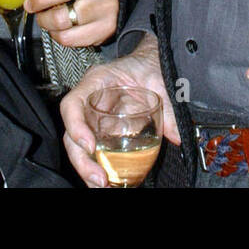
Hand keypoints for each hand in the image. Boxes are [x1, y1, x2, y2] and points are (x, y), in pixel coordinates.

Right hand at [60, 34, 176, 186]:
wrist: (152, 63)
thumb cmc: (149, 65)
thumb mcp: (159, 79)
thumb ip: (168, 106)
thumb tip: (177, 134)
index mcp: (97, 82)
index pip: (72, 104)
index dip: (75, 126)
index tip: (90, 146)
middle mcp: (90, 102)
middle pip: (72, 134)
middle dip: (82, 160)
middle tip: (100, 179)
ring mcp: (96, 119)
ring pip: (81, 147)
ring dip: (89, 169)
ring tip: (103, 185)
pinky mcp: (105, 132)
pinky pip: (97, 151)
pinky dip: (101, 167)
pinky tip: (111, 182)